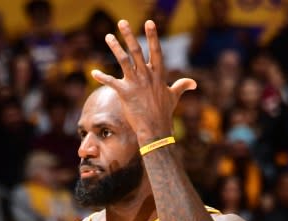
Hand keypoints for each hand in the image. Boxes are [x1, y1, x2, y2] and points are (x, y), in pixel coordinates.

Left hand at [90, 19, 196, 142]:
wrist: (156, 130)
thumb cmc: (164, 113)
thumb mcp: (174, 97)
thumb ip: (181, 86)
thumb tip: (194, 83)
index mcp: (158, 75)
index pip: (156, 51)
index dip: (152, 36)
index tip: (149, 22)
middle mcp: (147, 76)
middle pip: (137, 51)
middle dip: (129, 36)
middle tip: (122, 22)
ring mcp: (136, 84)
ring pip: (124, 61)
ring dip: (115, 48)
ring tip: (108, 36)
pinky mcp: (125, 93)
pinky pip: (111, 82)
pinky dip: (102, 77)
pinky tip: (93, 72)